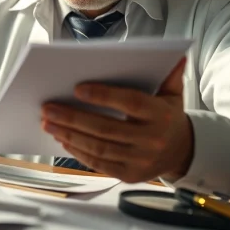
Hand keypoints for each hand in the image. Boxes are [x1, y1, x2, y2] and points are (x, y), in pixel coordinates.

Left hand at [41, 58, 192, 182]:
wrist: (182, 152)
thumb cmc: (168, 117)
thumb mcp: (173, 94)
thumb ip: (169, 74)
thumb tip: (175, 54)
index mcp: (161, 116)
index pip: (131, 103)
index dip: (104, 96)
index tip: (77, 89)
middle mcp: (152, 140)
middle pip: (106, 128)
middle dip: (73, 117)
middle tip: (48, 107)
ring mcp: (140, 161)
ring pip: (98, 147)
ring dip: (69, 134)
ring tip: (48, 122)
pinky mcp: (129, 175)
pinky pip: (99, 164)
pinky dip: (78, 151)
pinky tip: (63, 138)